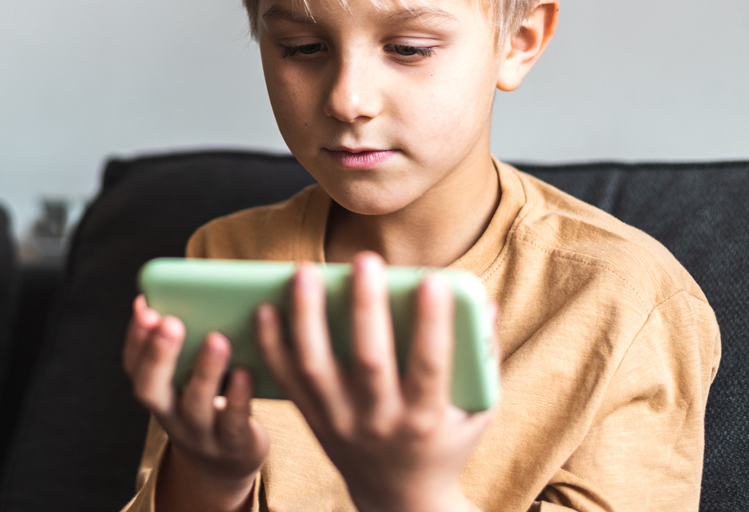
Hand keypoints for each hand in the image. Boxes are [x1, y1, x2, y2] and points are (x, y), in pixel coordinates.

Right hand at [123, 295, 269, 511]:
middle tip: (170, 321)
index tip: (145, 307)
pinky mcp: (233, 445)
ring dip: (205, 370)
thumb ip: (191, 338)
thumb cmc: (213, 399)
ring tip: (218, 338)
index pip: (134, 366)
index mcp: (158, 390)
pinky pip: (233, 423)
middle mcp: (171, 414)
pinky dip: (238, 398)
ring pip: (196, 406)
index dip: (136, 338)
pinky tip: (245, 372)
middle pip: (152, 389)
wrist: (230, 460)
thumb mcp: (193, 372)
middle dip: (158, 355)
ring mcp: (200, 434)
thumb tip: (193, 288)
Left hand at [256, 253, 494, 511]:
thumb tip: (482, 301)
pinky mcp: (311, 418)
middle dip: (368, 308)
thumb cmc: (444, 439)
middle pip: (369, 361)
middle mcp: (379, 421)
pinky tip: (265, 307)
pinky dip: (270, 344)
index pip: (430, 366)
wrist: (400, 498)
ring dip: (307, 316)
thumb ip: (482, 357)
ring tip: (304, 270)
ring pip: (315, 366)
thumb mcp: (477, 411)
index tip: (432, 279)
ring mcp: (340, 420)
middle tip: (365, 260)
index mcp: (425, 418)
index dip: (433, 324)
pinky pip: (284, 379)